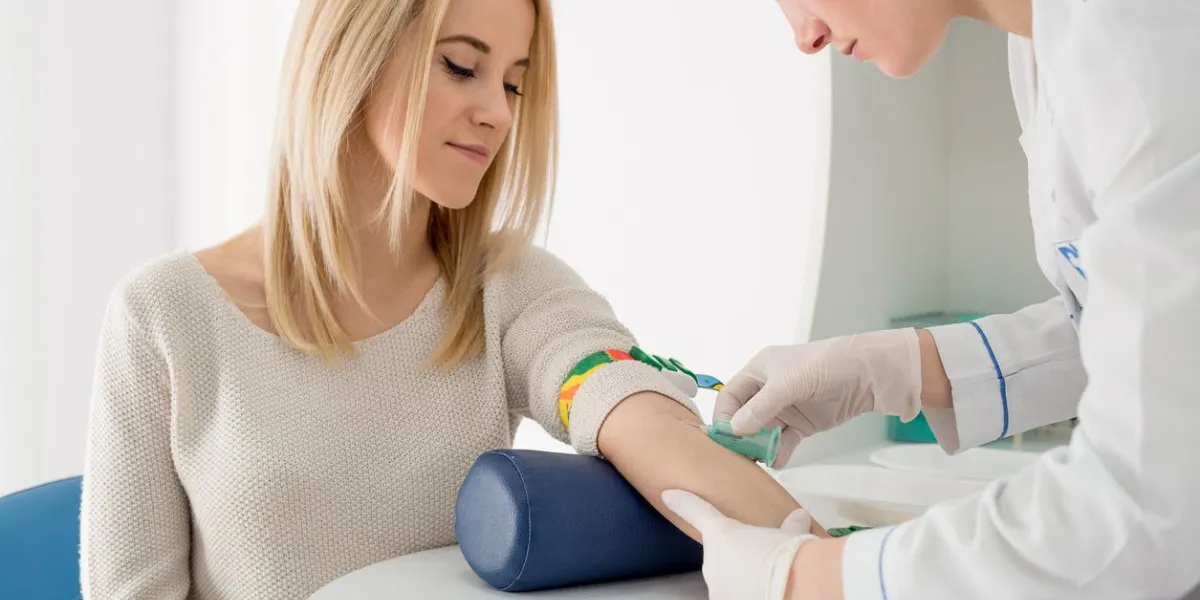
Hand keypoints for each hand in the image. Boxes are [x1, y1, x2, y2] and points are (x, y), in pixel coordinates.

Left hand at [662, 489, 814, 599]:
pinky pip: (733, 596)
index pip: (698, 514)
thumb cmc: (786, 556)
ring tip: (767, 581)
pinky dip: (747, 594)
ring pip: (726, 583)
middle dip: (739, 558)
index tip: (669, 496)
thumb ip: (790, 526)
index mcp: (722, 536)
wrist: (792, 584)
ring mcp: (717, 590)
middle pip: (720, 558)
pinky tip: (765, 592)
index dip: (684, 503)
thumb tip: (799, 517)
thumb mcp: (790, 535)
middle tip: (763, 561)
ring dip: (742, 581)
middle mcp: (713, 564)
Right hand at [715, 329, 922, 466]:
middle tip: (739, 456)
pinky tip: (778, 461)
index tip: (724, 438)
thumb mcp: (788, 384)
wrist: (867, 374)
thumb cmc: (824, 367)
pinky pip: (783, 441)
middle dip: (741, 436)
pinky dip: (779, 452)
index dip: (725, 416)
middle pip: (744, 417)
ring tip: (759, 461)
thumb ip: (760, 408)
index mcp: (759, 371)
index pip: (730, 396)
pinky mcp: (802, 424)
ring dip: (760, 447)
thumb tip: (734, 430)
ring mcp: (785, 408)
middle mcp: (768, 390)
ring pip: (763, 432)